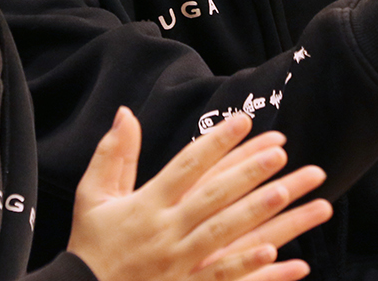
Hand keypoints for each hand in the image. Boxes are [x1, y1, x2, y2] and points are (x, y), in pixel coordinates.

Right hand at [68, 108, 333, 280]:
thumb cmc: (90, 246)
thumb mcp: (92, 197)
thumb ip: (113, 154)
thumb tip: (126, 113)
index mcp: (146, 205)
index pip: (187, 167)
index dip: (216, 142)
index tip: (244, 120)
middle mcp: (165, 232)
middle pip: (213, 197)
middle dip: (248, 172)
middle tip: (281, 151)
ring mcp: (177, 264)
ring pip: (224, 234)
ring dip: (256, 212)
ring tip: (287, 191)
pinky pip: (221, 278)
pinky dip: (247, 267)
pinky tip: (274, 252)